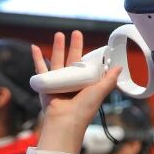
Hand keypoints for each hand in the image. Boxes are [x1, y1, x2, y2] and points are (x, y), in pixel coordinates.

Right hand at [32, 31, 123, 152]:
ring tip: (59, 34)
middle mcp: (71, 82)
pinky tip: (34, 47)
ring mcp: (58, 83)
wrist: (65, 121)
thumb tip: (119, 67)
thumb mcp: (100, 91)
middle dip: (74, 46)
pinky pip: (41, 69)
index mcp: (85, 84)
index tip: (92, 48)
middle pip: (72, 60)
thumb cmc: (84, 109)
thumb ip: (109, 79)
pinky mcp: (46, 84)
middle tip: (76, 33)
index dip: (88, 56)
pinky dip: (37, 58)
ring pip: (57, 61)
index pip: (86, 66)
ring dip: (57, 47)